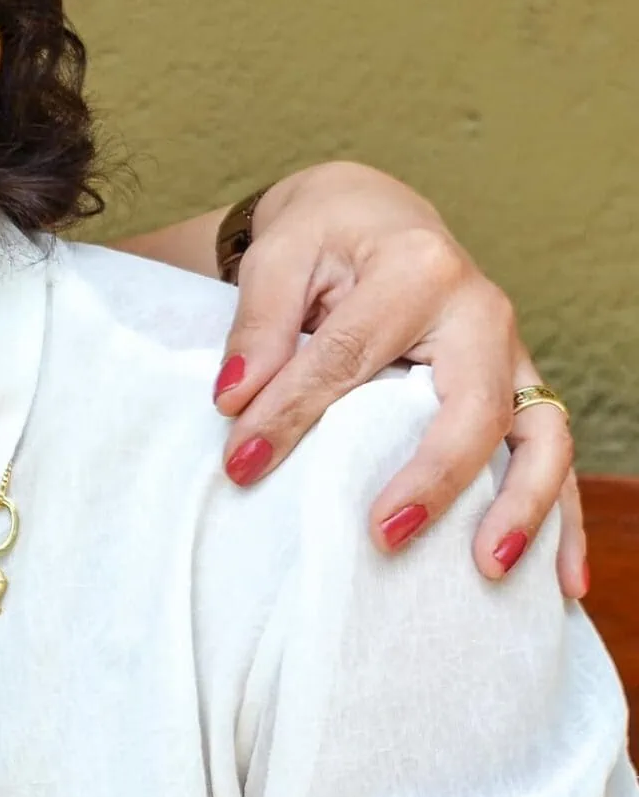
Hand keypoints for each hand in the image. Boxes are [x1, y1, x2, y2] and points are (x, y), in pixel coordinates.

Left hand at [214, 161, 585, 596]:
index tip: (240, 465)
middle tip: (385, 536)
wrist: (372, 216)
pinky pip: (553, 455)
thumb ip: (258, 327)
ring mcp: (512, 353)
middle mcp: (483, 311)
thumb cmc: (323, 237)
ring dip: (525, 508)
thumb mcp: (278, 260)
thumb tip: (233, 402)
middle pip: (475, 405)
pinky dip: (562, 519)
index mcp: (418, 270)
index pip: (350, 358)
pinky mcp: (519, 386)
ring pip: (543, 436)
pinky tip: (559, 580)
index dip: (292, 415)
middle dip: (437, 478)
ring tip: (488, 571)